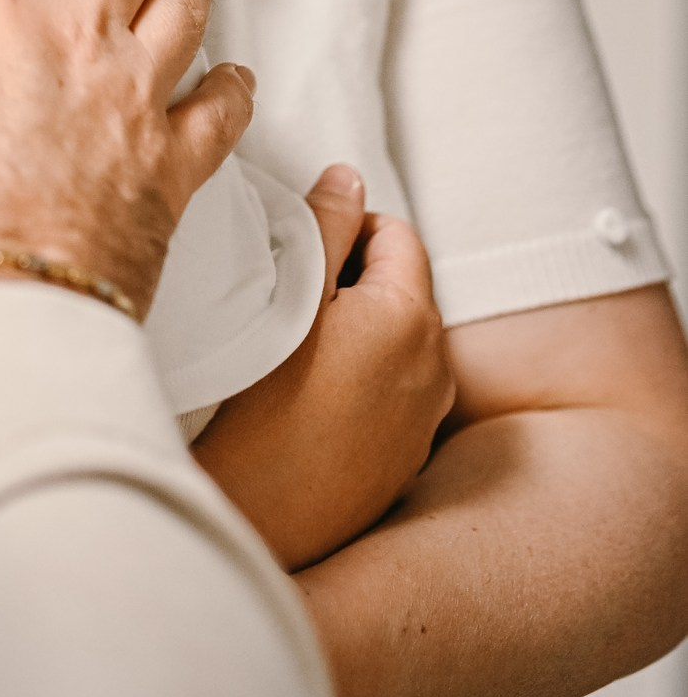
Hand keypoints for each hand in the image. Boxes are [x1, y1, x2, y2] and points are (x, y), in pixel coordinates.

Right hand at [192, 166, 454, 571]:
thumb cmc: (259, 404)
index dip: (348, 231)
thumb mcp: (286, 299)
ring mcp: (428, 419)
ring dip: (363, 333)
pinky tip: (312, 403)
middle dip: (357, 282)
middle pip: (405, 290)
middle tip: (292, 302)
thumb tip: (350, 176)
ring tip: (298, 353)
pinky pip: (398, 395)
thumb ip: (324, 226)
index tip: (302, 256)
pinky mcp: (409, 462)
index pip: (397, 234)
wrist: (259, 520)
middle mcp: (437, 367)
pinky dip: (366, 384)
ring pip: (402, 344)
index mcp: (411, 317)